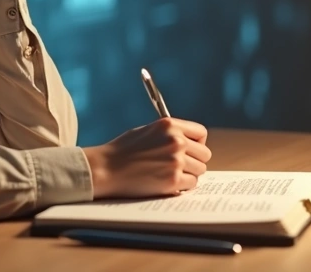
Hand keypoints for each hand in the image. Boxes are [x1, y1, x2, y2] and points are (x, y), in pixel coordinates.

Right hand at [81, 117, 211, 198]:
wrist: (106, 168)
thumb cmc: (123, 150)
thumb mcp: (147, 131)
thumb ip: (169, 134)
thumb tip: (189, 143)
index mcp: (170, 125)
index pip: (201, 133)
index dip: (197, 143)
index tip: (191, 150)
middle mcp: (176, 141)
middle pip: (204, 154)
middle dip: (194, 161)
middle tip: (180, 166)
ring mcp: (176, 161)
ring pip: (200, 170)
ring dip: (188, 174)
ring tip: (170, 174)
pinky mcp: (172, 180)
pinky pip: (191, 184)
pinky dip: (182, 186)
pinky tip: (167, 183)